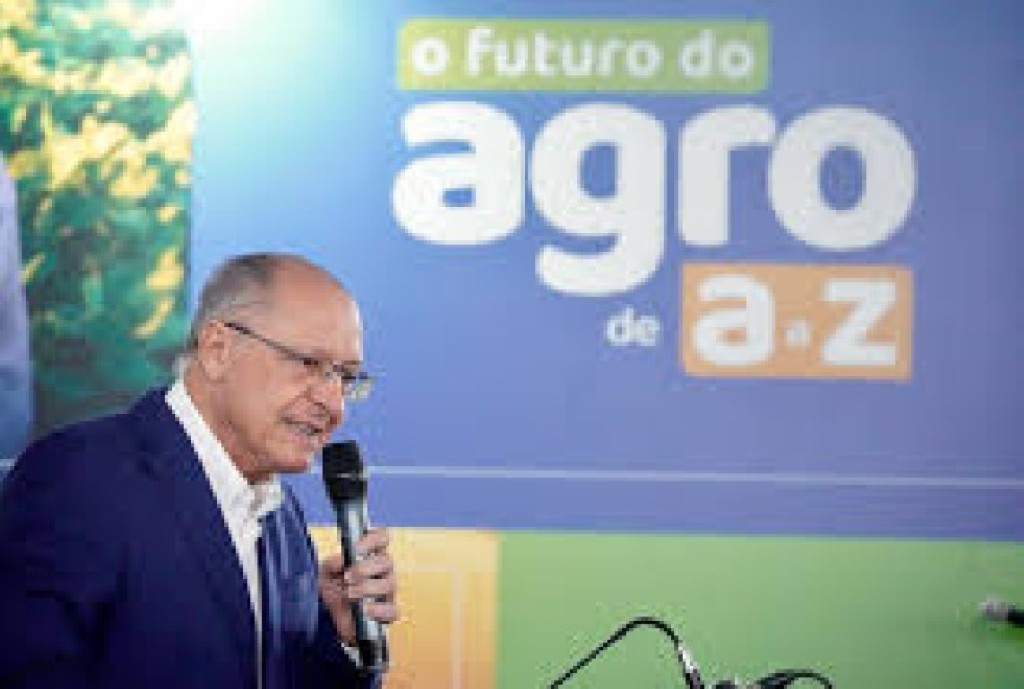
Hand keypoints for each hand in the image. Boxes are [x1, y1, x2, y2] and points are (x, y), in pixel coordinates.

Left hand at [318, 527, 399, 643]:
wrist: (331, 615)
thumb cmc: (334, 586)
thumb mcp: (325, 573)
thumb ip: (331, 563)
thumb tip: (341, 559)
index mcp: (371, 553)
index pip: (382, 537)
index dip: (373, 539)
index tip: (356, 548)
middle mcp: (384, 569)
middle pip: (387, 561)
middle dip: (364, 569)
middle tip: (347, 577)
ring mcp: (388, 590)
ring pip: (389, 584)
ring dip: (367, 588)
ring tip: (349, 594)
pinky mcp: (389, 612)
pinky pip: (393, 609)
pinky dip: (378, 610)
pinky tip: (364, 610)